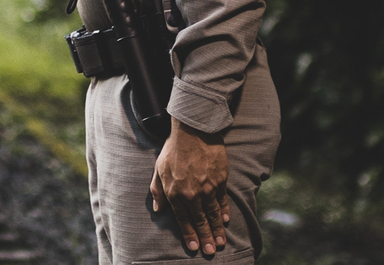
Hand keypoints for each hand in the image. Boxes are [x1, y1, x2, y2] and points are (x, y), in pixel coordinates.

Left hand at [150, 119, 228, 255]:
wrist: (193, 130)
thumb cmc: (173, 148)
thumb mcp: (159, 168)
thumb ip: (157, 190)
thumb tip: (158, 208)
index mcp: (175, 192)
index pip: (183, 219)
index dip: (189, 235)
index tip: (194, 247)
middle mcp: (192, 194)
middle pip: (200, 221)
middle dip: (205, 238)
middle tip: (210, 252)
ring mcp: (208, 188)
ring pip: (213, 214)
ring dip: (217, 230)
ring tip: (221, 243)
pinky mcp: (220, 180)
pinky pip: (222, 201)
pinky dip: (225, 212)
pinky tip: (226, 221)